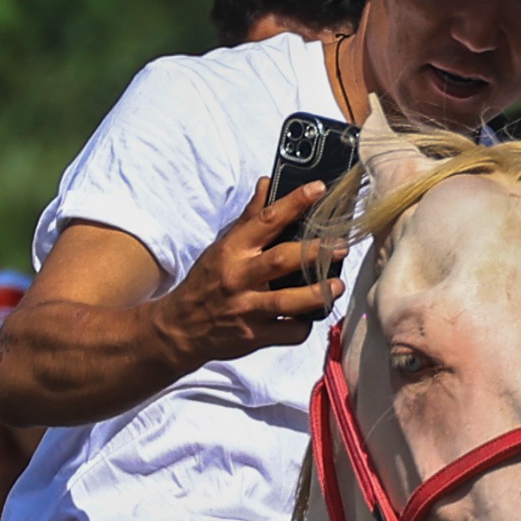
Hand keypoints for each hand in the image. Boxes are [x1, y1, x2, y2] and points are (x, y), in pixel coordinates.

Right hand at [151, 178, 346, 365]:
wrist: (180, 328)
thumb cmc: (206, 282)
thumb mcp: (221, 247)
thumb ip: (249, 218)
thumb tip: (267, 183)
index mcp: (232, 250)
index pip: (266, 220)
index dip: (294, 202)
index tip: (318, 189)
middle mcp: (238, 277)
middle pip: (282, 260)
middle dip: (315, 252)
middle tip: (340, 246)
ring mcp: (246, 309)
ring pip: (288, 301)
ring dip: (318, 292)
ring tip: (337, 285)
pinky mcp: (254, 336)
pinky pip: (288, 332)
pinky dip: (304, 325)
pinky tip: (311, 316)